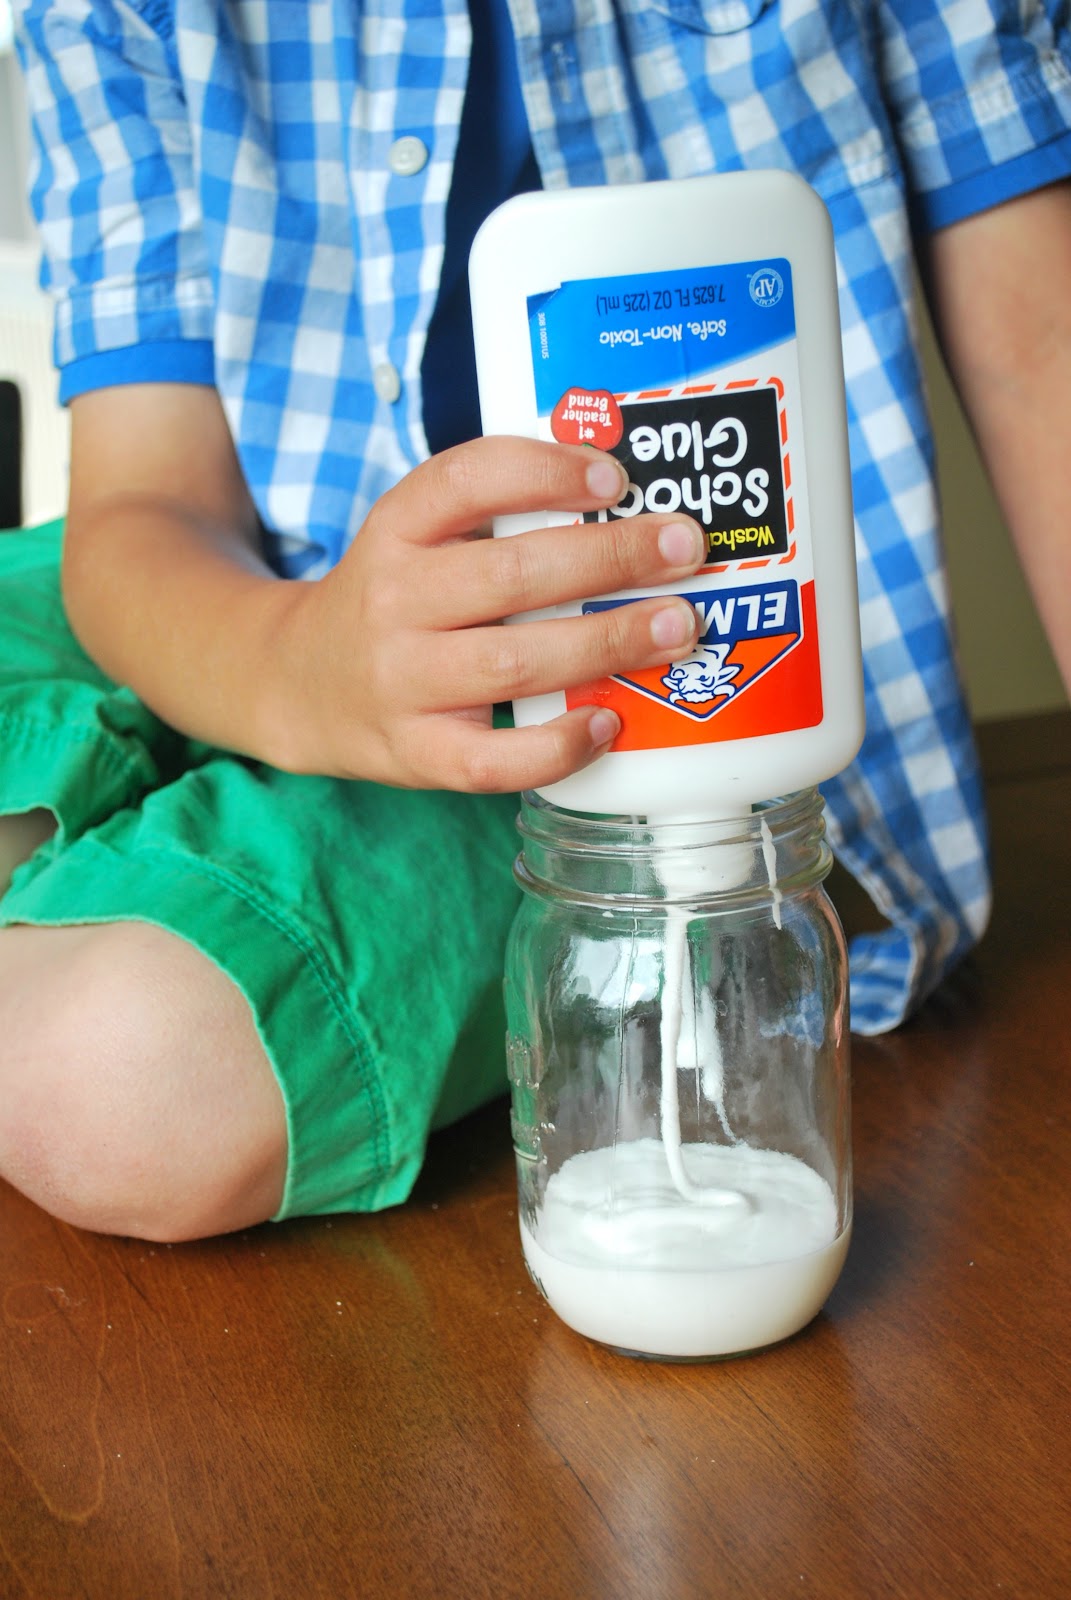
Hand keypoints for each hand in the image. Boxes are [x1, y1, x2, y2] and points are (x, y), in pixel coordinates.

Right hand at [278, 435, 706, 790]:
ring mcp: (400, 682)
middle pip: (512, 574)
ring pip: (514, 661)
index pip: (467, 479)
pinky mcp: (415, 753)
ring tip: (675, 626)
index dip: (545, 471)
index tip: (615, 477)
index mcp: (395, 529)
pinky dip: (558, 746)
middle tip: (684, 548)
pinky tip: (607, 720)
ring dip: (607, 641)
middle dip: (611, 558)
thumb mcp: (415, 537)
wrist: (298, 684)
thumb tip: (624, 502)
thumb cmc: (392, 602)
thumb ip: (494, 516)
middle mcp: (392, 600)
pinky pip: (493, 760)